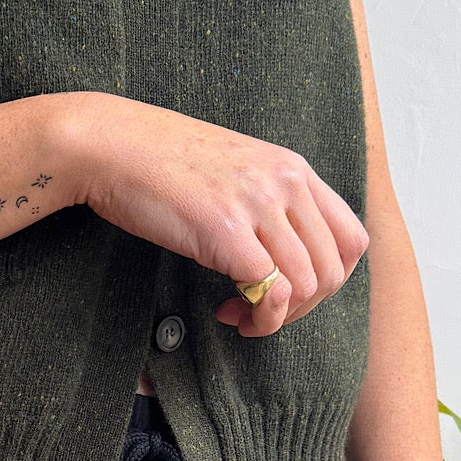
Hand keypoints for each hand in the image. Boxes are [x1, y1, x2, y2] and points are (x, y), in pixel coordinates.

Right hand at [60, 93, 368, 337]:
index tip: (289, 289)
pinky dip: (256, 316)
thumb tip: (282, 253)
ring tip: (240, 314)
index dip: (329, 279)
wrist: (109, 144)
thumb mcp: (234, 171)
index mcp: (293, 169)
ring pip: (307, 286)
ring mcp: (258, 206)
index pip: (352, 238)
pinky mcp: (226, 231)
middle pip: (335, 269)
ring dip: (277, 316)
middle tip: (261, 311)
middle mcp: (286, 183)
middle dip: (304, 307)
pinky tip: (227, 310)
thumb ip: (267, 202)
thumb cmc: (158, 161)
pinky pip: (271, 291)